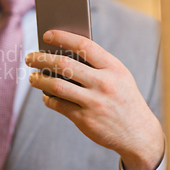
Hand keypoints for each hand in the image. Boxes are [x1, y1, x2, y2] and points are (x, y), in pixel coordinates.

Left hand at [25, 30, 163, 169]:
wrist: (139, 135)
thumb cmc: (123, 99)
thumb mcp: (119, 77)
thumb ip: (96, 65)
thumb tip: (60, 53)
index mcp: (114, 68)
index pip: (84, 45)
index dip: (62, 37)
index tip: (46, 34)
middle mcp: (104, 83)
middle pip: (64, 65)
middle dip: (41, 59)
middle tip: (29, 58)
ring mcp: (94, 102)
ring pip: (56, 85)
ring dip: (39, 80)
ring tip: (32, 77)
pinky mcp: (85, 119)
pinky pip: (58, 104)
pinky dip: (48, 99)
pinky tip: (45, 95)